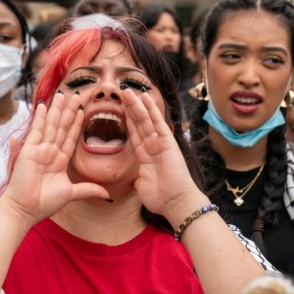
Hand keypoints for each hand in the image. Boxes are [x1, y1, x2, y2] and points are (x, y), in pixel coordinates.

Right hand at [1, 93, 108, 224]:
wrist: (26, 210)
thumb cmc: (45, 202)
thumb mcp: (71, 193)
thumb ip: (88, 190)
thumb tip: (107, 194)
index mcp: (60, 160)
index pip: (70, 137)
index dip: (77, 123)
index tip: (83, 110)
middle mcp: (50, 152)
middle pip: (62, 127)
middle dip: (69, 111)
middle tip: (76, 95)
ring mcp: (39, 150)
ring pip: (51, 125)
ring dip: (57, 110)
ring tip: (62, 95)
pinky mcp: (29, 150)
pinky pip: (36, 131)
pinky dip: (40, 118)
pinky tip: (44, 106)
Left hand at [121, 89, 202, 218]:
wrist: (174, 202)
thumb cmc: (160, 198)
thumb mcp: (141, 185)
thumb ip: (137, 176)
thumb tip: (134, 178)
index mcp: (145, 156)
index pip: (134, 133)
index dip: (127, 120)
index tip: (119, 108)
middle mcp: (152, 146)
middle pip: (138, 122)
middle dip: (129, 108)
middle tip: (121, 93)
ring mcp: (160, 142)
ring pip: (145, 119)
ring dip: (136, 104)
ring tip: (127, 90)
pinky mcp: (167, 141)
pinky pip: (157, 122)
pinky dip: (151, 109)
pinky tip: (145, 97)